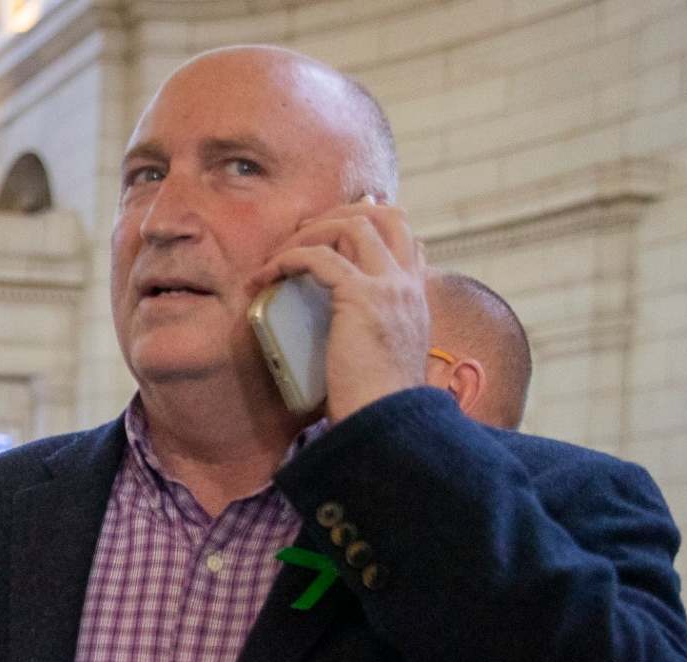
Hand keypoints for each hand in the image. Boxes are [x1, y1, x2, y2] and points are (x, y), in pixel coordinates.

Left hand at [252, 200, 429, 424]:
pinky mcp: (360, 297)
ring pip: (352, 225)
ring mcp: (389, 286)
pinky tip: (269, 275)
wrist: (387, 422)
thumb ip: (371, 336)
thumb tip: (343, 338)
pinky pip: (319, 257)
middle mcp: (408, 285)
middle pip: (385, 216)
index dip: (373, 223)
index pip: (407, 238)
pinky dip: (289, 258)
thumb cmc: (376, 404)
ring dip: (310, 233)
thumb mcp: (382, 359)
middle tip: (303, 233)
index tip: (336, 228)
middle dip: (342, 213)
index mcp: (417, 298)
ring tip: (279, 255)